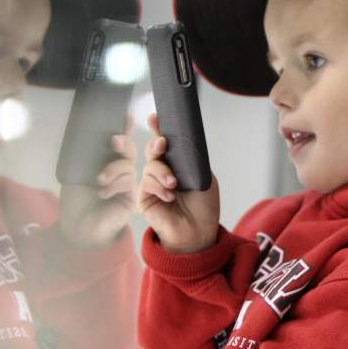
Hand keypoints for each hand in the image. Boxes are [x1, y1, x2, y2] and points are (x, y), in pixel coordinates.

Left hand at [58, 132, 136, 247]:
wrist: (78, 227)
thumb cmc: (75, 200)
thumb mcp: (77, 172)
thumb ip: (89, 156)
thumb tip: (94, 132)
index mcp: (107, 161)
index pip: (117, 142)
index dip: (124, 128)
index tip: (126, 115)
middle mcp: (120, 169)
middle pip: (128, 150)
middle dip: (123, 143)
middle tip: (114, 141)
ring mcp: (128, 183)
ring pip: (128, 164)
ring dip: (113, 169)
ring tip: (99, 180)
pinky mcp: (133, 196)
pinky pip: (129, 181)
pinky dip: (115, 184)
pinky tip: (103, 192)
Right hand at [138, 113, 218, 253]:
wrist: (198, 231)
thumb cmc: (204, 206)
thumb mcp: (204, 177)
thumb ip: (192, 160)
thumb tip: (182, 144)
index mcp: (178, 164)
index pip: (167, 144)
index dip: (159, 129)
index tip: (155, 117)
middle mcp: (164, 171)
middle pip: (153, 150)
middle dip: (156, 144)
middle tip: (161, 143)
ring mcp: (152, 183)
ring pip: (149, 165)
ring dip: (162, 172)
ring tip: (175, 184)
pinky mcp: (144, 197)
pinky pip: (145, 183)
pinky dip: (159, 187)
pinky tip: (170, 196)